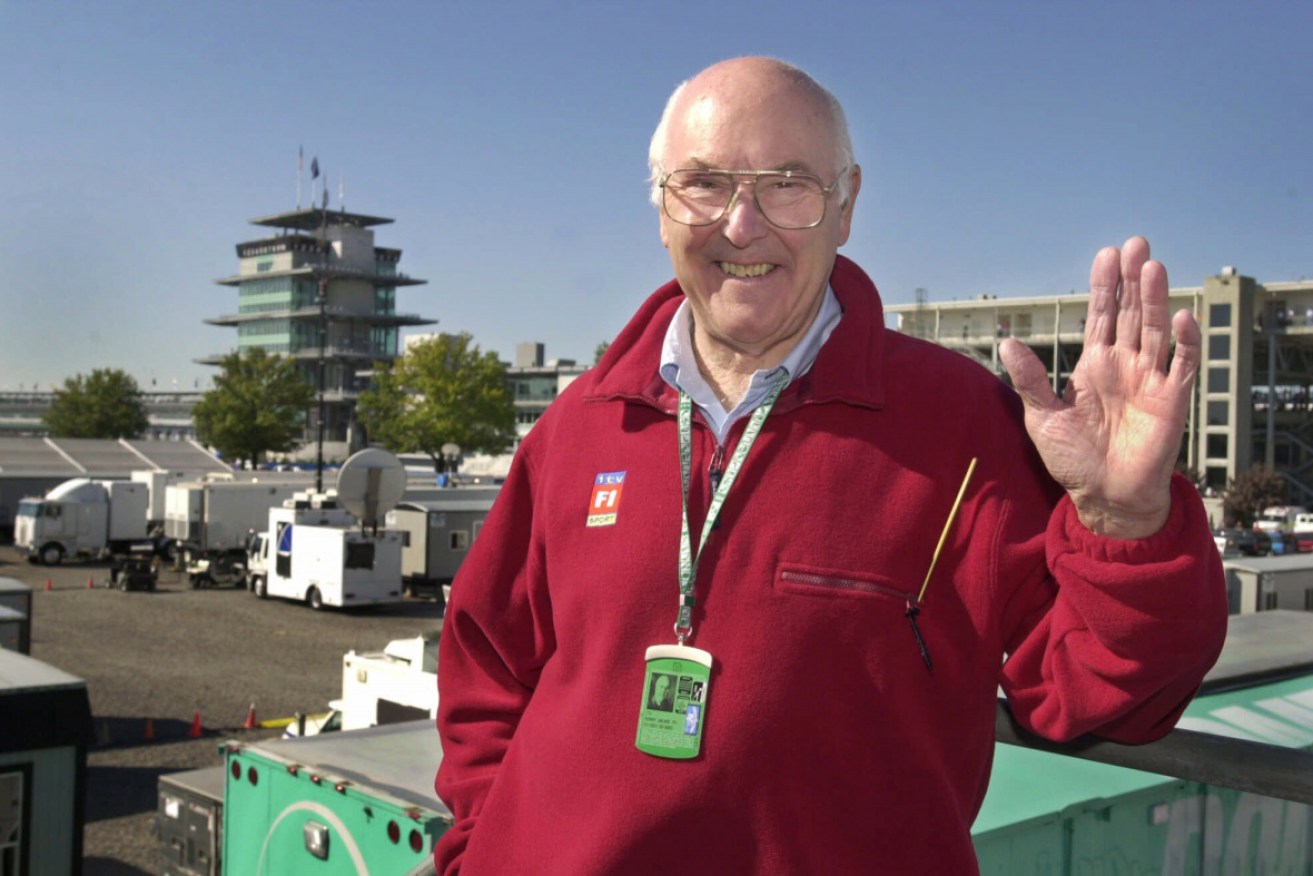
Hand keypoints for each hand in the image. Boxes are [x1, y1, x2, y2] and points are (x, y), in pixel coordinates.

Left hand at [999, 237, 1200, 538]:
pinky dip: (1184, 343)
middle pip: (1131, 314)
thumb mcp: (1043, 418)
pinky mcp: (1171, 401)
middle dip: (1132, 280)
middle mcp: (1124, 365)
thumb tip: (1007, 343)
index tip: (1105, 255)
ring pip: (1155, 331)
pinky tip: (1181, 316)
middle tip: (1135, 244)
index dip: (1104, 287)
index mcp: (1094, 365)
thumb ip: (1030, 380)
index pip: (1101, 316)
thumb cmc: (1073, 459)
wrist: (1104, 497)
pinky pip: (1182, 366)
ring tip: (1151, 266)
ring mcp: (1150, 380)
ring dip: (1155, 299)